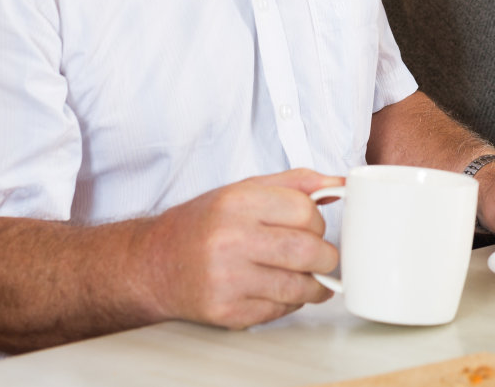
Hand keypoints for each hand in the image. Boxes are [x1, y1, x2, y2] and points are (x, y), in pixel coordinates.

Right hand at [133, 167, 340, 329]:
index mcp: (237, 203)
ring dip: (314, 285)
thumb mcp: (244, 189)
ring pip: (297, 286)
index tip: (312, 226)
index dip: (317, 220)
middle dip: (326, 257)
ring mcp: (227, 280)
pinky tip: (279, 290)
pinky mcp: (226, 312)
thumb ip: (296, 183)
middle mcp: (230, 241)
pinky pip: (278, 310)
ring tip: (310, 277)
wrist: (153, 263)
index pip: (305, 211)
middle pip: (307, 251)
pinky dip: (289, 303)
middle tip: (323, 257)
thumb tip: (340, 185)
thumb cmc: (203, 224)